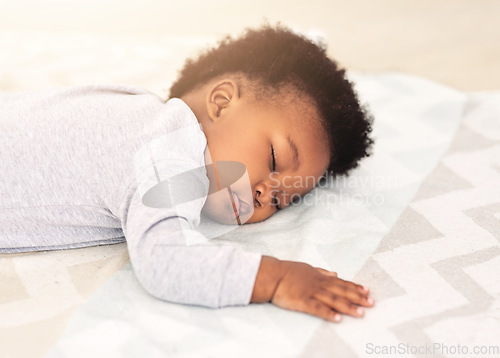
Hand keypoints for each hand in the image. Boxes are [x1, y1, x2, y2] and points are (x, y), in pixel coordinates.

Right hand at [251, 256, 373, 322]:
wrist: (272, 275)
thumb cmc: (288, 271)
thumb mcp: (308, 268)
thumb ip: (322, 272)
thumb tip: (335, 274)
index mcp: (320, 277)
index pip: (341, 283)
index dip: (355, 287)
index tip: (367, 291)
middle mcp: (319, 284)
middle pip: (341, 291)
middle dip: (358, 298)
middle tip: (372, 303)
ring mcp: (311, 293)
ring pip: (333, 300)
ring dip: (348, 307)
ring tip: (361, 313)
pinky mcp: (302, 301)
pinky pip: (317, 308)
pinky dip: (328, 314)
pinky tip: (338, 319)